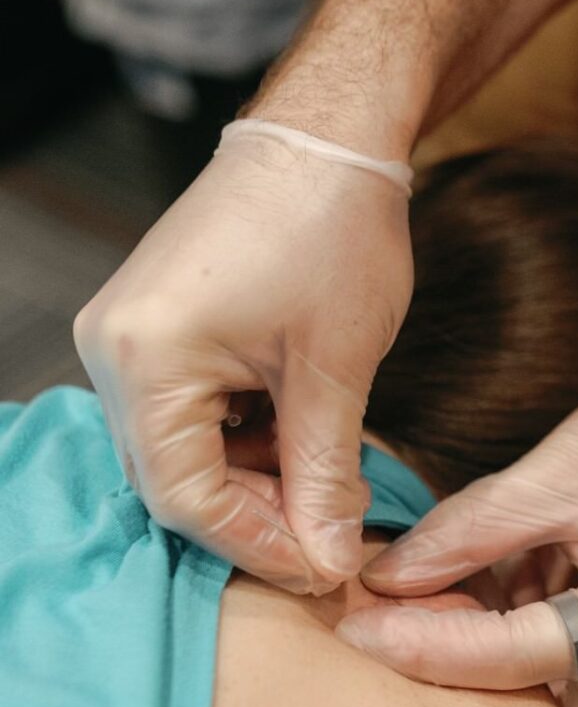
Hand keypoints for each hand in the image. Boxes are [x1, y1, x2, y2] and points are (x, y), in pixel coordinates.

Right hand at [75, 128, 413, 590]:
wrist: (325, 138)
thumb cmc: (333, 234)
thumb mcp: (336, 370)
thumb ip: (325, 473)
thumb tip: (331, 557)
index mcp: (145, 359)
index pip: (184, 495)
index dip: (257, 543)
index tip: (322, 568)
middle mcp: (112, 350)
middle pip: (172, 475)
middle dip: (255, 514)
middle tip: (330, 537)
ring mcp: (124, 333)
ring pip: (180, 446)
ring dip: (252, 475)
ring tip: (325, 482)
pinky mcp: (149, 323)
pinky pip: (184, 406)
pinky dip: (241, 433)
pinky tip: (299, 436)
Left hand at [345, 345, 577, 706]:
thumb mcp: (555, 474)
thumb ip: (467, 533)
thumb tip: (385, 579)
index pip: (510, 657)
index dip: (423, 643)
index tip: (353, 627)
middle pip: (521, 701)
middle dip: (442, 663)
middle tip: (370, 620)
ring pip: (536, 699)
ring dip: (475, 655)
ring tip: (417, 601)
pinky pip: (558, 677)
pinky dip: (510, 645)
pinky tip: (475, 597)